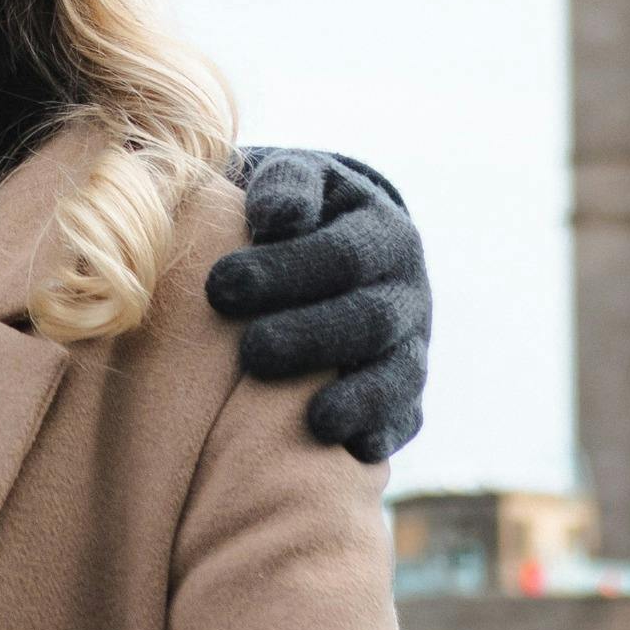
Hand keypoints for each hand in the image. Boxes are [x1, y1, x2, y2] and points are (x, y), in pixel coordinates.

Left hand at [207, 147, 430, 463]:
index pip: (342, 255)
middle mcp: (406, 290)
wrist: (327, 239)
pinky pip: (406, 416)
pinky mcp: (406, 392)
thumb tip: (278, 216)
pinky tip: (355, 451)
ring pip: (399, 375)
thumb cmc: (293, 210)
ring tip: (316, 421)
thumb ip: (287, 186)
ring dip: (360, 399)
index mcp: (382, 232)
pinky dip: (384, 433)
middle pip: (370, 320)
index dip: (286, 271)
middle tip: (253, 351)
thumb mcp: (293, 179)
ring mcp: (411, 344)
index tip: (219, 287)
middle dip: (312, 339)